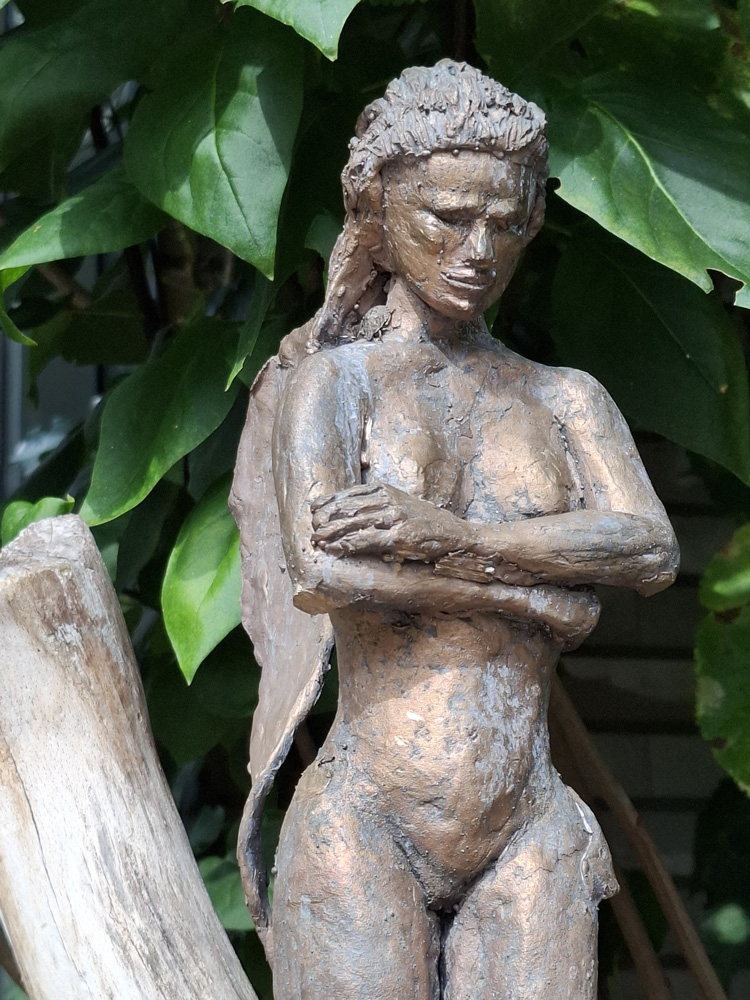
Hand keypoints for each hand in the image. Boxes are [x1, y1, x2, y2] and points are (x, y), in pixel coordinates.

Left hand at [310, 482, 461, 560]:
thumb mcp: (400, 504)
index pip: (347, 493)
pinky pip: (365, 540)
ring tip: (315, 540)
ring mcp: (393, 516)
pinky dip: (345, 544)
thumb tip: (348, 510)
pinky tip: (333, 548)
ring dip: (330, 533)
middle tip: (310, 529)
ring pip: (351, 523)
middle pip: (345, 506)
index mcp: (384, 489)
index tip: (312, 510)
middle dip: (324, 518)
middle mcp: (387, 499)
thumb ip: (377, 504)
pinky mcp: (398, 536)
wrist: (454, 534)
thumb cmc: (425, 522)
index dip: (327, 502)